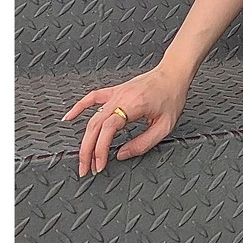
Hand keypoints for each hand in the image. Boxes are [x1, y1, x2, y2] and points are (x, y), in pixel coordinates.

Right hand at [62, 65, 190, 176]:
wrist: (174, 73)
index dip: (100, 149)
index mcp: (133, 105)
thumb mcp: (165, 126)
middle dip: (87, 150)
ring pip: (93, 117)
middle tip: (86, 169)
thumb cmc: (172, 97)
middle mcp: (121, 98)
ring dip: (85, 139)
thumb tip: (122, 155)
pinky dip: (79, 107)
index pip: (108, 129)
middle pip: (95, 126)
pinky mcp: (115, 91)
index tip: (99, 165)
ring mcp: (116, 93)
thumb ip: (144, 143)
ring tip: (83, 158)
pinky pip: (92, 98)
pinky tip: (69, 118)